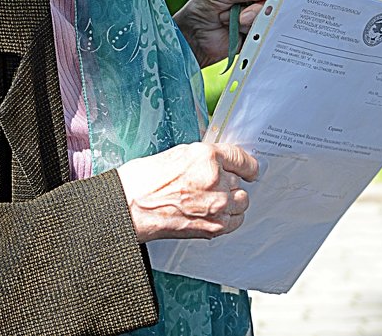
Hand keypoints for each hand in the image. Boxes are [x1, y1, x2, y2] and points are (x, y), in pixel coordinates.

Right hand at [117, 142, 258, 242]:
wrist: (131, 207)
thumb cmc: (145, 180)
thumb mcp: (178, 154)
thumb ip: (204, 158)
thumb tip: (220, 163)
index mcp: (206, 157)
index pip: (241, 158)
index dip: (247, 165)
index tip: (250, 169)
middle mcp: (216, 179)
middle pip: (240, 182)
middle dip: (230, 183)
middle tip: (213, 185)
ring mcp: (217, 205)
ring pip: (242, 201)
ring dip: (232, 200)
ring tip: (211, 200)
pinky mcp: (214, 226)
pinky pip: (236, 221)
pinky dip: (228, 217)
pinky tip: (212, 213)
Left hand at [173, 0, 279, 66]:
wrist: (196, 38)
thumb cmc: (204, 8)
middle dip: (258, 6)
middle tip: (243, 15)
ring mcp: (261, 13)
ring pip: (270, 15)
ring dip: (250, 21)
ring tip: (233, 22)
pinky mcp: (261, 31)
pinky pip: (266, 31)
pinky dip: (253, 33)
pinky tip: (239, 33)